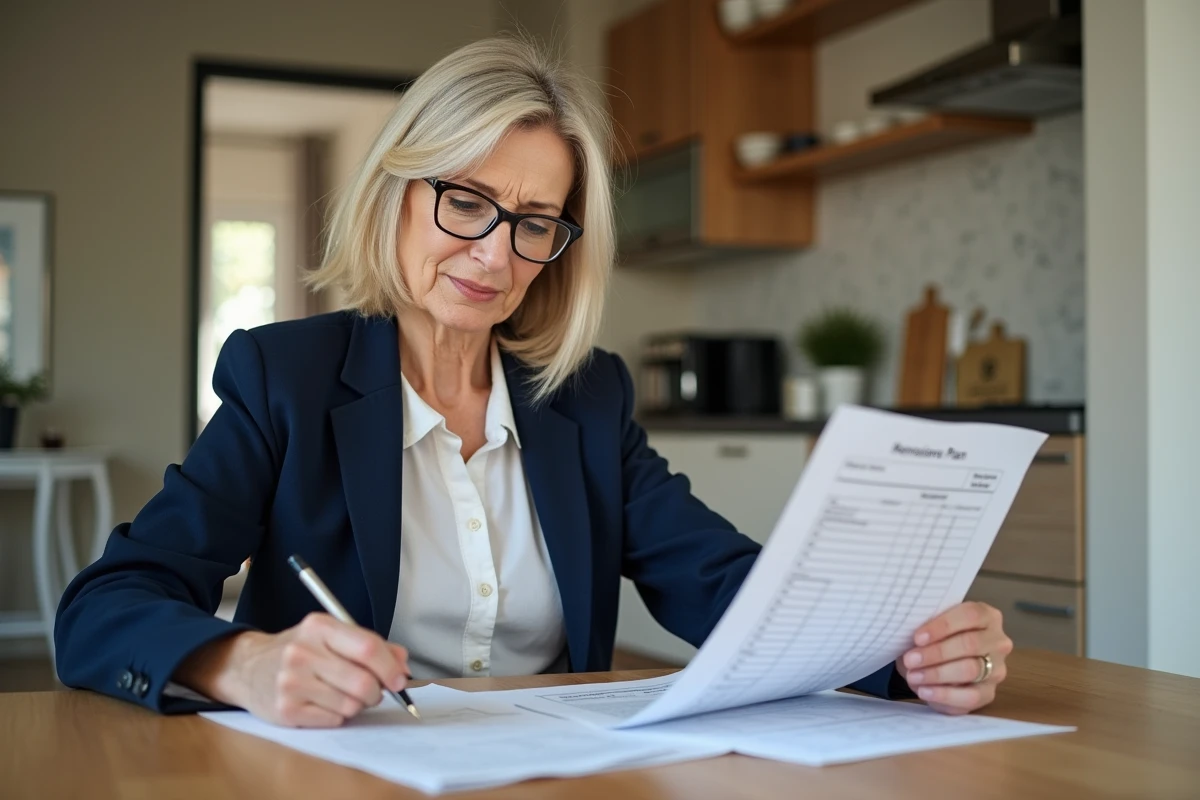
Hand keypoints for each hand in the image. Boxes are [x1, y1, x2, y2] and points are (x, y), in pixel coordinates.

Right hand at [176, 612, 409, 726]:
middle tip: (372, 691)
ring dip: (356, 705)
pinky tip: (323, 703)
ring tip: (341, 694)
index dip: (390, 667)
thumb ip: (370, 645)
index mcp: (319, 627)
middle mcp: (302, 652)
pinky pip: (334, 720)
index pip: (367, 647)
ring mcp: (291, 682)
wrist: (249, 668)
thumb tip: (403, 665)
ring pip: (351, 705)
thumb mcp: (332, 636)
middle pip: (363, 682)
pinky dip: (337, 716)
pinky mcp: (285, 710)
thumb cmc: (301, 651)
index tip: (400, 679)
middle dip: (376, 692)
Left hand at [895, 601, 1011, 714]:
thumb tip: (909, 635)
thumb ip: (926, 627)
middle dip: (937, 652)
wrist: (938, 664)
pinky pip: (970, 696)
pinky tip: (924, 691)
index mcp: (987, 616)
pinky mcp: (989, 693)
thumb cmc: (935, 638)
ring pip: (971, 670)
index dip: (942, 626)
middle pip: (971, 643)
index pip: (970, 615)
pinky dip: (944, 694)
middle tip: (911, 659)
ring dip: (937, 673)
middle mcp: (998, 641)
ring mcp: (997, 669)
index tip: (917, 637)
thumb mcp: (929, 628)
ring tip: (914, 676)